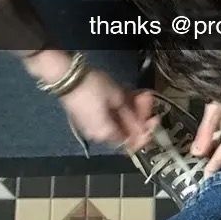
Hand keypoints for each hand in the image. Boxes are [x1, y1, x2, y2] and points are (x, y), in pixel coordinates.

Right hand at [23, 50, 156, 150]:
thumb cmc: (93, 87)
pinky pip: (109, 114)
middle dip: (139, 114)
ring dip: (131, 108)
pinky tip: (129, 94)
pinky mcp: (88, 114)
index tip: (154, 120)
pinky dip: (120, 106)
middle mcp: (98, 134)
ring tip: (141, 93)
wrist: (67, 76)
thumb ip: (132, 115)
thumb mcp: (117, 97)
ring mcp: (92, 124)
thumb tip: (143, 130)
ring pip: (119, 120)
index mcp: (106, 134)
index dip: (145, 134)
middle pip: (125, 129)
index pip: (130, 143)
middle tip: (147, 99)